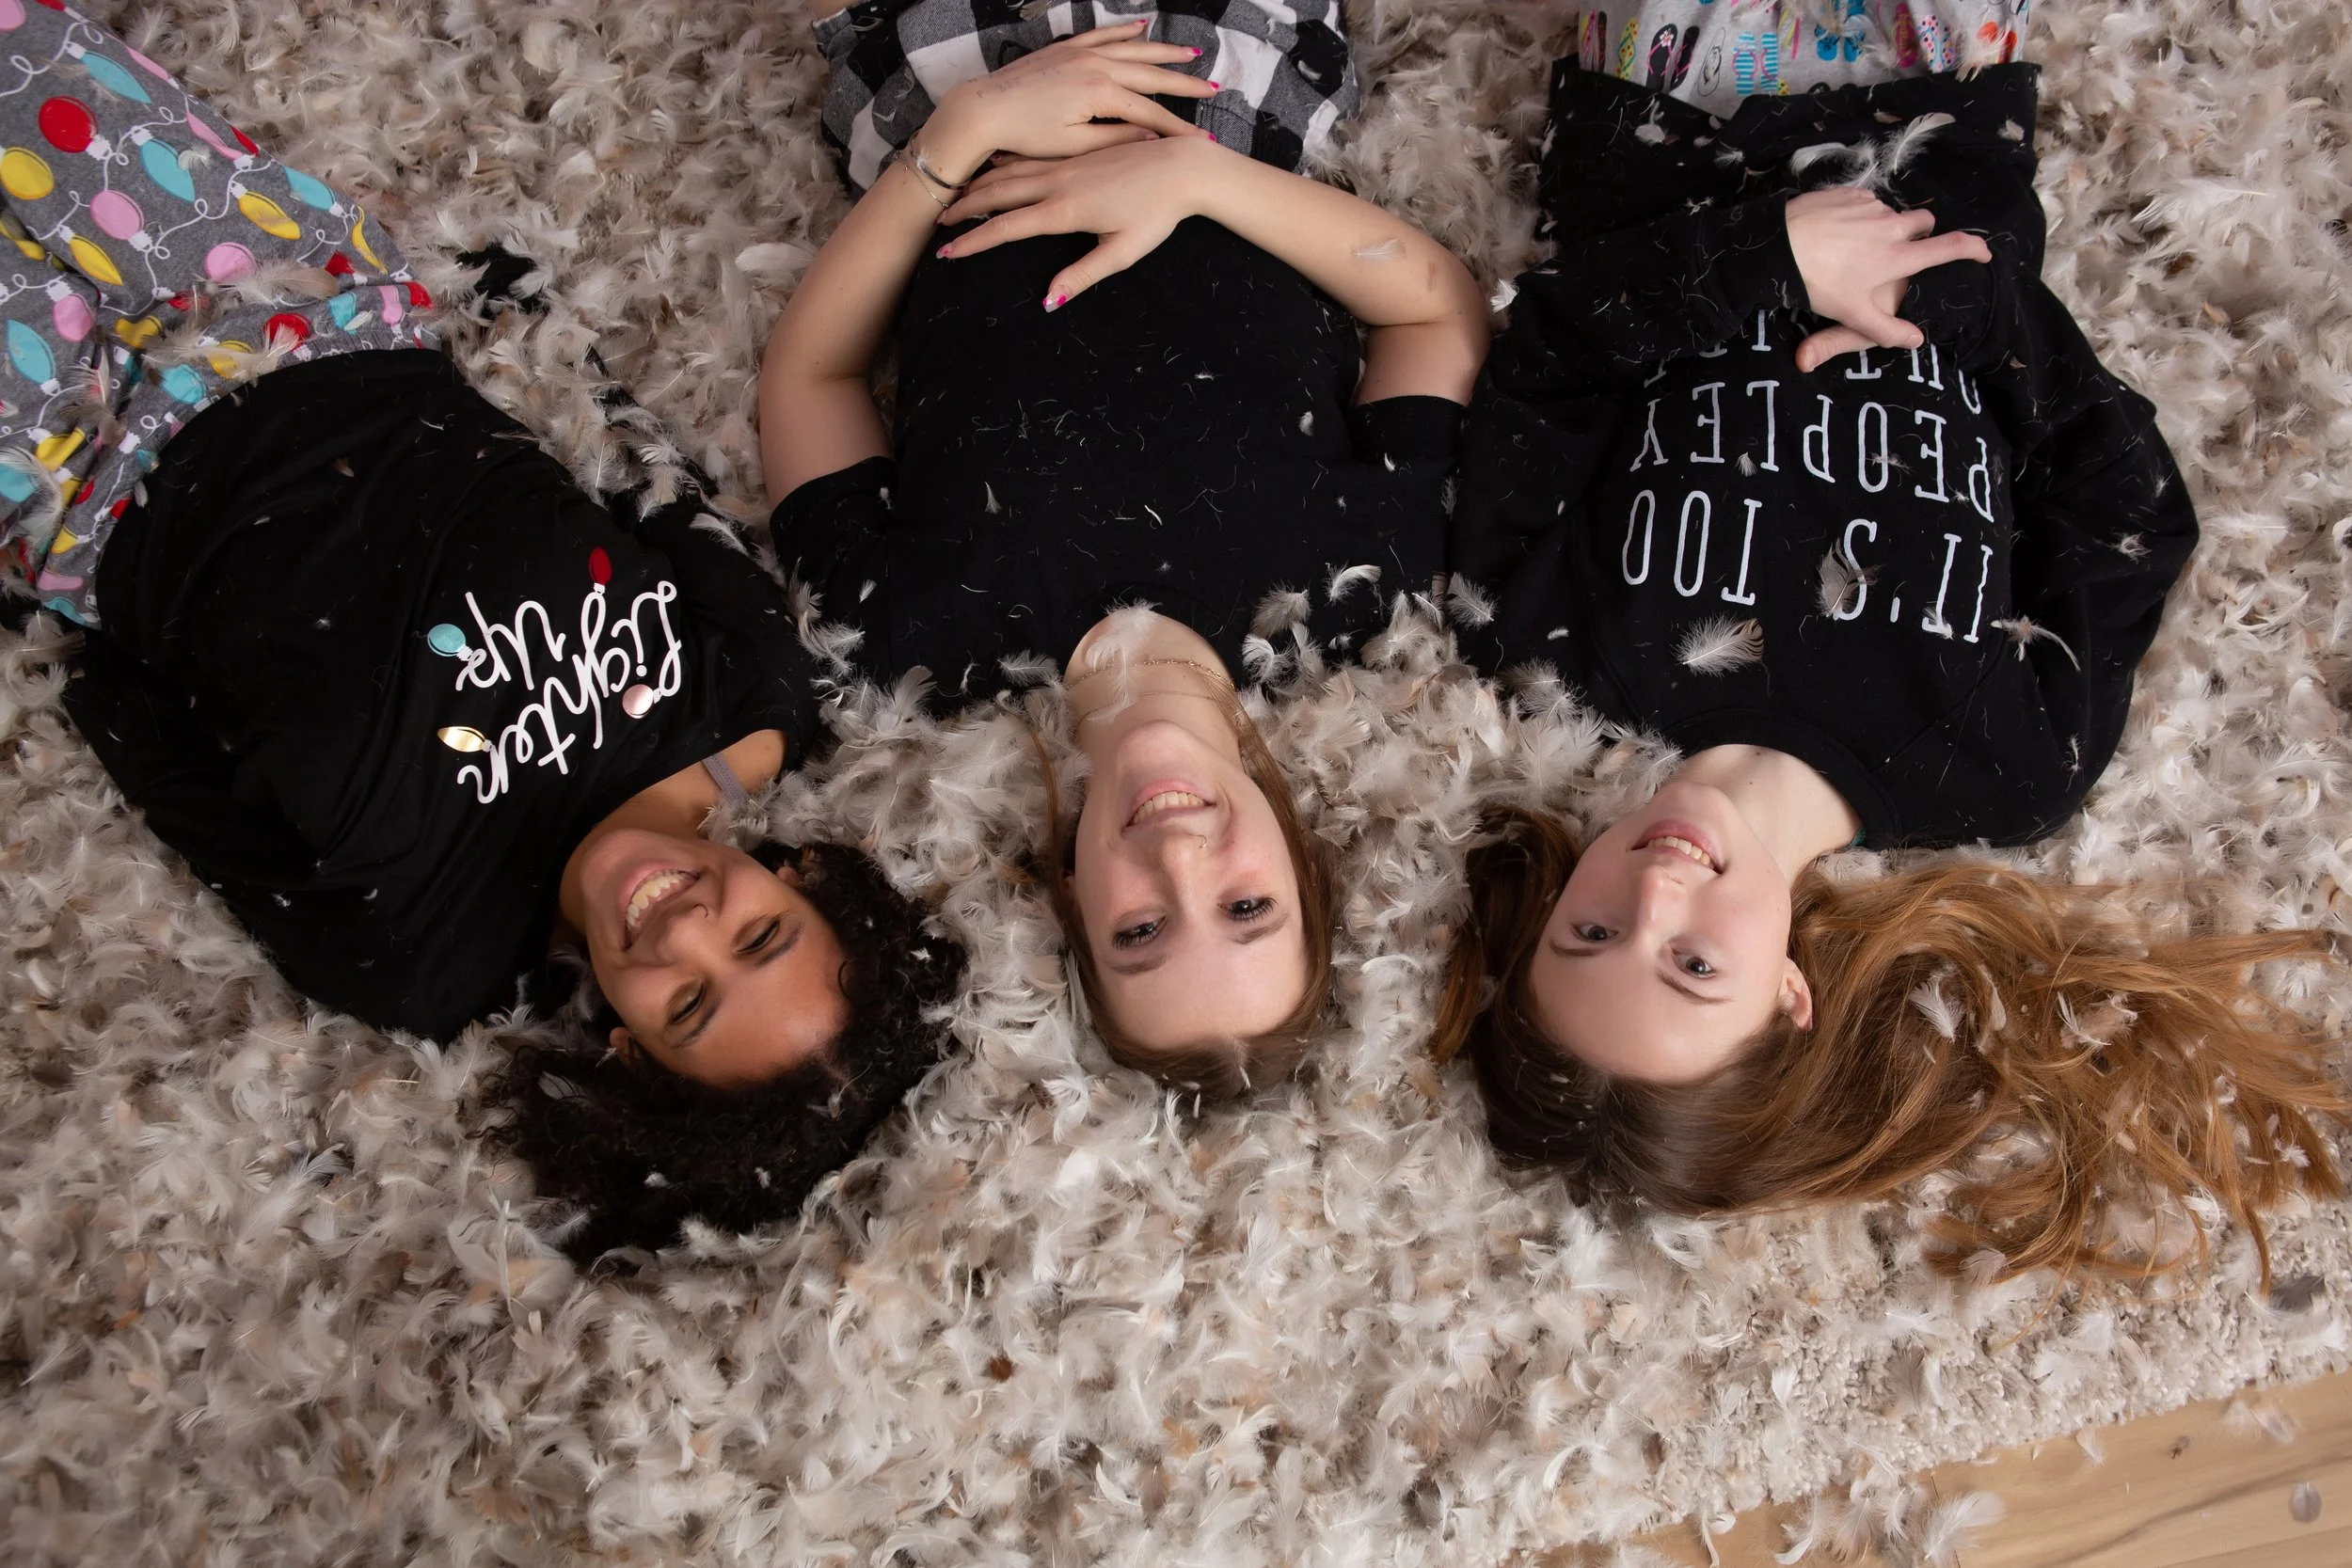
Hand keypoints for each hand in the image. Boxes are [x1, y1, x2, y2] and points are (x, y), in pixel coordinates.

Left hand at [918, 21, 1215, 182]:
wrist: (983, 110)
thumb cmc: (1023, 136)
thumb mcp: (1072, 147)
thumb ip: (1114, 139)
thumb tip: (1150, 139)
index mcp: (1100, 93)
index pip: (1150, 111)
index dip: (1178, 127)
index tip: (1201, 139)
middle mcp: (1095, 65)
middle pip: (1150, 74)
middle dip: (1183, 82)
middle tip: (1213, 88)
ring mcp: (1080, 52)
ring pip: (1132, 48)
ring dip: (1162, 51)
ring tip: (1191, 54)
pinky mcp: (1065, 48)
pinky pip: (1103, 33)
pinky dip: (1124, 31)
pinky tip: (1142, 27)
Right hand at [936, 134, 1222, 308]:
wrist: (1184, 165)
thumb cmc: (1158, 213)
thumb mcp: (1123, 252)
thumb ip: (1083, 275)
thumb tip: (1047, 302)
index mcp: (1064, 209)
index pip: (1006, 227)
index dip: (974, 242)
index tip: (947, 254)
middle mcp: (1058, 181)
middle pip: (998, 194)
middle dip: (965, 208)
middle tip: (937, 221)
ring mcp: (1067, 163)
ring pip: (1010, 172)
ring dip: (980, 185)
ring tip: (957, 197)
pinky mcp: (1078, 154)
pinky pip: (1030, 158)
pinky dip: (1005, 165)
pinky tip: (995, 166)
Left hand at [1784, 187, 1989, 368]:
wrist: (1777, 245)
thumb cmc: (1818, 283)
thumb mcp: (1853, 316)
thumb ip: (1887, 330)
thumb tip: (1918, 340)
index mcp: (1898, 256)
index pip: (1948, 248)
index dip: (1972, 249)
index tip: (1984, 252)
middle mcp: (1892, 226)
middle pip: (1925, 221)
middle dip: (1924, 232)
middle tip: (1907, 249)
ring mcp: (1870, 206)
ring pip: (1892, 211)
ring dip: (1888, 225)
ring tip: (1861, 246)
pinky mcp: (1848, 193)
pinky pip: (1865, 202)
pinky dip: (1861, 215)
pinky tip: (1839, 231)